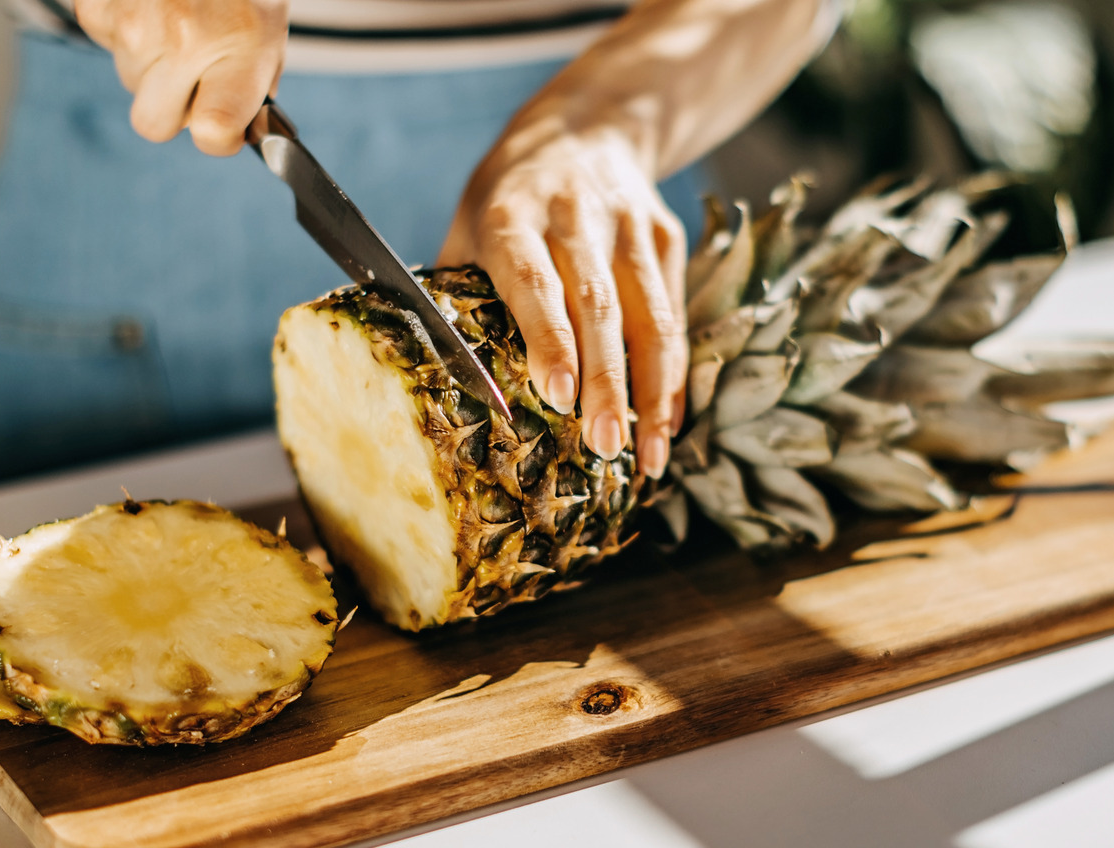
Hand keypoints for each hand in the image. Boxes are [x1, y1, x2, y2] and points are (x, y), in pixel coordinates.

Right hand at [76, 0, 288, 155]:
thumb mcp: (267, 38)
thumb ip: (251, 94)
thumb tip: (232, 136)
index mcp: (237, 53)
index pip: (213, 132)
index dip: (217, 138)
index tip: (221, 127)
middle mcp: (185, 41)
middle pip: (154, 123)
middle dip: (172, 107)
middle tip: (193, 70)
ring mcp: (136, 24)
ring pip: (130, 83)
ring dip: (150, 64)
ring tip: (176, 21)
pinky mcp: (99, 7)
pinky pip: (106, 44)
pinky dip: (124, 30)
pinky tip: (151, 5)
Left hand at [440, 121, 686, 478]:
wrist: (588, 127)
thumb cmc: (509, 197)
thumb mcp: (469, 224)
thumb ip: (458, 293)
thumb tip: (440, 380)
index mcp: (513, 213)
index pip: (535, 279)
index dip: (549, 337)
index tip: (558, 394)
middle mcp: (576, 215)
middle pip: (598, 304)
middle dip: (605, 381)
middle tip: (605, 447)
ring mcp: (629, 226)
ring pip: (649, 315)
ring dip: (651, 390)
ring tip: (647, 456)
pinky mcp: (666, 238)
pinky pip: (673, 315)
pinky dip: (671, 374)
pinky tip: (665, 424)